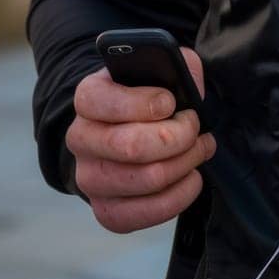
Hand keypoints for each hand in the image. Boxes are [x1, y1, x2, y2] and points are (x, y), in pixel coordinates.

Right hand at [66, 46, 216, 232]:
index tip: (170, 102)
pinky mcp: (106, 210)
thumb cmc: (150, 95)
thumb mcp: (161, 68)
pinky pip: (143, 214)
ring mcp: (89, 178)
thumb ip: (175, 64)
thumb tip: (186, 83)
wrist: (131, 129)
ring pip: (145, 180)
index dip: (145, 103)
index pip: (104, 102)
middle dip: (177, 136)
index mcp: (88, 97)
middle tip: (194, 126)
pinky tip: (190, 177)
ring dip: (184, 164)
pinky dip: (178, 196)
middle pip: (130, 146)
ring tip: (198, 149)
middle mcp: (80, 139)